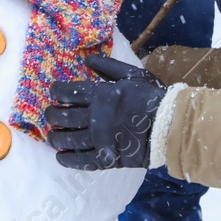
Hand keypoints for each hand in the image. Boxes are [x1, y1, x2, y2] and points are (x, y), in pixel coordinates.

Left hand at [47, 53, 166, 169]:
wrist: (170, 126)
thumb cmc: (153, 98)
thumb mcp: (133, 75)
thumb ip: (108, 68)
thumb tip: (87, 59)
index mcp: (101, 95)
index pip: (68, 92)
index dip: (56, 92)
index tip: (54, 93)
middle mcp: (95, 117)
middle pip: (63, 116)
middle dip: (52, 114)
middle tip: (50, 114)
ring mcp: (99, 140)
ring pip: (68, 139)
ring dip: (55, 137)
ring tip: (52, 136)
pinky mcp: (106, 158)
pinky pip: (81, 161)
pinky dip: (68, 159)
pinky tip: (60, 157)